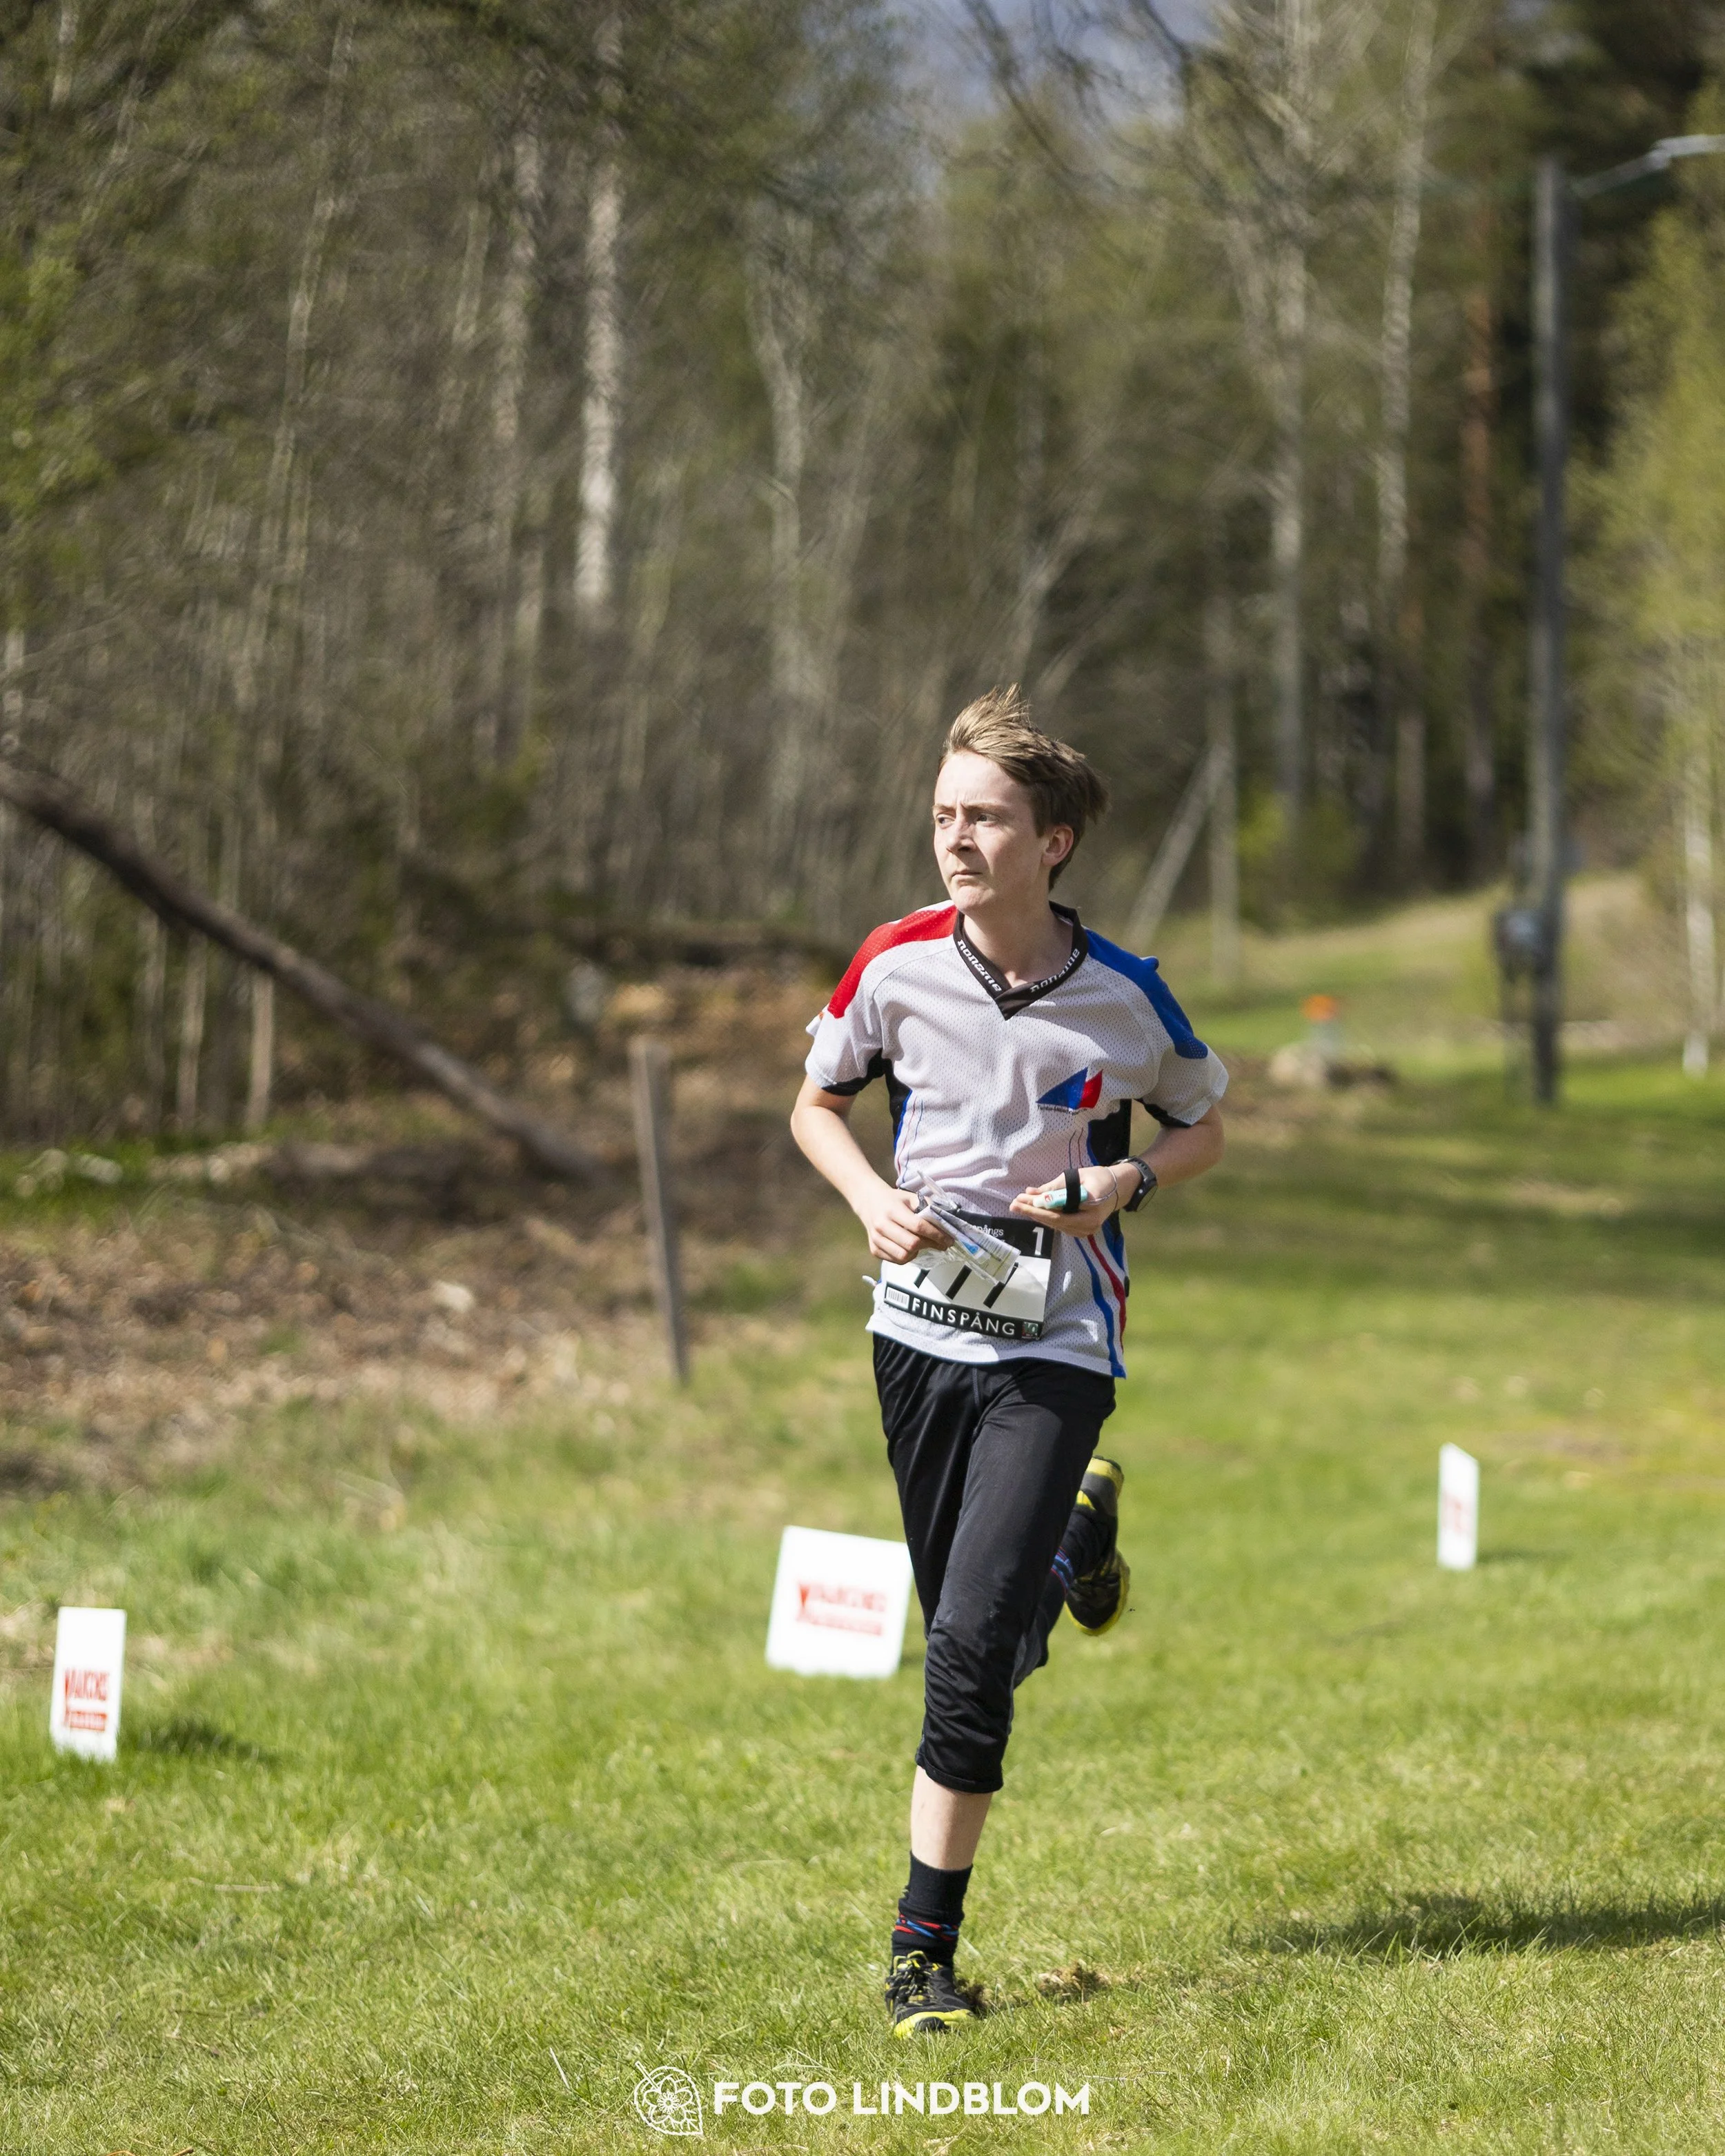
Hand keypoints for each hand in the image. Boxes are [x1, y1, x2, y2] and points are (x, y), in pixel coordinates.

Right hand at [857, 1184, 953, 1264]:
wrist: (868, 1202)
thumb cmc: (893, 1200)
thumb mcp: (910, 1197)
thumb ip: (927, 1207)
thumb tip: (946, 1222)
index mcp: (892, 1210)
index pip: (918, 1226)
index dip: (936, 1234)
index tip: (949, 1239)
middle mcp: (881, 1226)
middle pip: (912, 1244)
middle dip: (931, 1245)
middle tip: (942, 1244)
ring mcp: (876, 1240)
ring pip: (903, 1256)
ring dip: (919, 1252)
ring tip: (924, 1244)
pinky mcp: (874, 1250)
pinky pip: (896, 1261)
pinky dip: (907, 1257)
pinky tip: (910, 1248)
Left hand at [1010, 1165, 1128, 1237]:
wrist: (1119, 1188)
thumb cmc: (1100, 1178)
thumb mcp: (1078, 1176)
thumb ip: (1055, 1187)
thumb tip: (1032, 1192)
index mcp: (1091, 1209)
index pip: (1057, 1213)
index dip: (1036, 1208)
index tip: (1020, 1200)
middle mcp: (1089, 1224)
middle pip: (1054, 1221)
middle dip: (1032, 1211)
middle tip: (1013, 1203)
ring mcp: (1087, 1230)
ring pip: (1056, 1225)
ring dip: (1037, 1215)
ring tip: (1020, 1204)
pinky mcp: (1083, 1230)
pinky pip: (1061, 1225)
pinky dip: (1047, 1217)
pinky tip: (1034, 1209)